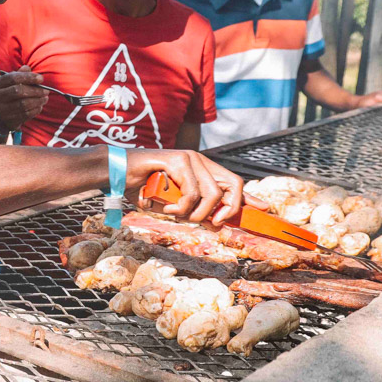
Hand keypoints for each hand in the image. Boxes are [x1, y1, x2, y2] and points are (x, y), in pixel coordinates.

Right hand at [0, 69, 47, 130]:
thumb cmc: (7, 95)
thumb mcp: (9, 83)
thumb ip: (19, 74)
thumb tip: (27, 68)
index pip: (13, 78)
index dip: (28, 77)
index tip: (41, 79)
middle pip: (18, 91)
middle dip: (35, 91)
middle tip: (46, 91)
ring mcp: (1, 110)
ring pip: (23, 104)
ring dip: (38, 101)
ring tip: (45, 98)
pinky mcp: (8, 121)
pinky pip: (25, 115)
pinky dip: (35, 110)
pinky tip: (40, 106)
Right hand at [125, 149, 244, 226]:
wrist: (118, 174)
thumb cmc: (143, 189)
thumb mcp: (174, 205)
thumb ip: (196, 211)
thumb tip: (217, 223)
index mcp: (201, 169)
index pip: (233, 182)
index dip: (249, 197)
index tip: (263, 208)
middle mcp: (200, 161)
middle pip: (233, 186)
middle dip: (227, 210)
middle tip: (212, 223)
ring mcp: (191, 158)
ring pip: (212, 194)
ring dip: (195, 213)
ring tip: (176, 214)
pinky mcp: (179, 159)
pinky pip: (192, 193)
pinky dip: (180, 207)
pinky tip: (167, 208)